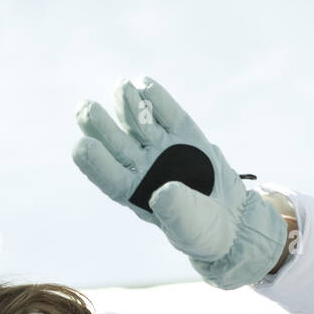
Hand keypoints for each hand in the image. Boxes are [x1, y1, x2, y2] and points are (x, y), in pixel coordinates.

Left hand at [72, 75, 287, 289]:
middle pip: (116, 144)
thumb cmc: (201, 229)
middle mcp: (142, 167)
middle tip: (86, 107)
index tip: (82, 146)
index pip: (109, 176)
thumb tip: (162, 192)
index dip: (94, 162)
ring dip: (128, 106)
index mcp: (134, 193)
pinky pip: (168, 114)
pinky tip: (144, 84)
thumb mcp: (190, 226)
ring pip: (139, 123)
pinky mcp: (184, 133)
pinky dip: (158, 99)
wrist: (231, 216)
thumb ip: (175, 211)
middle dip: (101, 126)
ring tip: (122, 87)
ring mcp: (162, 147)